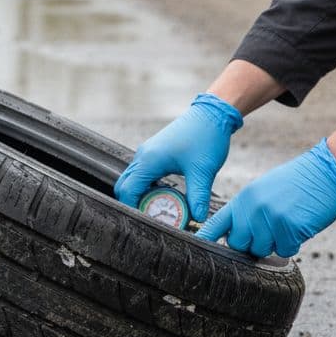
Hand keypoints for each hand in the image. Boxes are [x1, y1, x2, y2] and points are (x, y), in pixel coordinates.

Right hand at [114, 93, 243, 221]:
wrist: (212, 113)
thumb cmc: (206, 137)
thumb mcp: (203, 170)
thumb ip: (198, 197)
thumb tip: (198, 218)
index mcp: (149, 160)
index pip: (128, 191)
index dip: (132, 209)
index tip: (147, 222)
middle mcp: (143, 156)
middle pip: (124, 186)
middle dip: (133, 203)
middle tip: (151, 217)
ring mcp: (147, 153)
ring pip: (131, 179)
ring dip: (140, 195)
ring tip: (159, 208)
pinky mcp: (154, 152)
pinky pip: (141, 173)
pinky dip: (146, 186)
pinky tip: (164, 193)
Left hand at [196, 139, 335, 257]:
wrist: (328, 170)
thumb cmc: (298, 181)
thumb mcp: (263, 189)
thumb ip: (247, 210)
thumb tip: (237, 234)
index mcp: (243, 199)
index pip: (216, 223)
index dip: (205, 238)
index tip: (195, 249)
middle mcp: (252, 210)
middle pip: (238, 244)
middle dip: (252, 243)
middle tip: (270, 229)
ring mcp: (270, 220)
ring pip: (261, 250)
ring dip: (274, 243)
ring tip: (287, 223)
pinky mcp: (289, 229)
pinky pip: (285, 250)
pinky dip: (293, 243)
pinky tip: (300, 226)